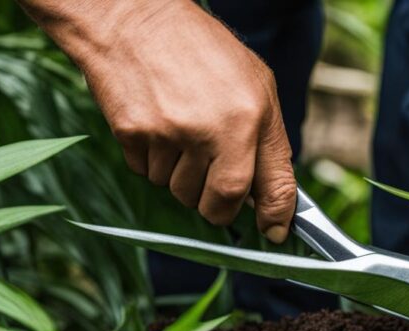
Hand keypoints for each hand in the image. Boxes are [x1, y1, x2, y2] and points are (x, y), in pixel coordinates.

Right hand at [30, 0, 295, 241]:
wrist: (134, 18)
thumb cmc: (202, 51)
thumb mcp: (256, 84)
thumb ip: (268, 141)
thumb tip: (271, 197)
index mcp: (250, 116)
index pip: (270, 186)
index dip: (274, 217)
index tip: (274, 232)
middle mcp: (213, 129)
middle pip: (218, 204)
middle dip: (218, 205)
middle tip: (214, 180)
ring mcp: (170, 135)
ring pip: (179, 191)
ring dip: (181, 177)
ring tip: (182, 133)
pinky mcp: (134, 135)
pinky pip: (147, 174)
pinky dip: (153, 161)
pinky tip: (157, 125)